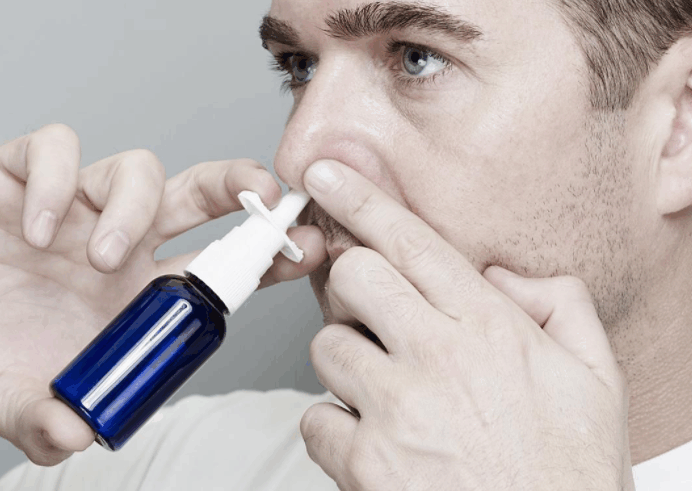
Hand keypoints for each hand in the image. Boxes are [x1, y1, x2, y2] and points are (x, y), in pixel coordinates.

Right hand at [0, 124, 326, 466]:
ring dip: (129, 205)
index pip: (214, 267)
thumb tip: (76, 433)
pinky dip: (56, 179)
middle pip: (197, 197)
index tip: (302, 249)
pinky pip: (56, 150)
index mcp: (130, 299)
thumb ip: (40, 419)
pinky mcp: (19, 176)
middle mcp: (112, 246)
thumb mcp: (5, 401)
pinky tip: (33, 224)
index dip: (262, 255)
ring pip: (136, 169)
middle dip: (237, 185)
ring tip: (89, 255)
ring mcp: (70, 208)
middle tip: (255, 190)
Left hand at [298, 159, 633, 490]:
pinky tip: (374, 442)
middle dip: (353, 286)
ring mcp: (396, 409)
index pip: (411, 242)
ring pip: (326, 347)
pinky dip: (334, 428)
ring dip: (347, 364)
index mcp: (490, 328)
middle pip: (353, 277)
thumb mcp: (595, 378)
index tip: (327, 175)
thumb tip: (501, 276)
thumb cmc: (568, 474)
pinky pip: (314, 418)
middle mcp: (438, 358)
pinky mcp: (364, 462)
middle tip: (371, 312)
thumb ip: (557, 305)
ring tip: (386, 394)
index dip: (361, 200)